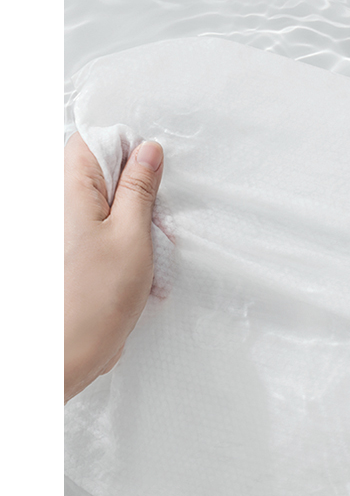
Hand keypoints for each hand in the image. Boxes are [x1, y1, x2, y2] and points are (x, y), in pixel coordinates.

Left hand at [64, 132, 163, 402]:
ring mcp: (56, 226)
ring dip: (126, 216)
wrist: (61, 355)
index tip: (150, 175)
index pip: (92, 140)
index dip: (126, 150)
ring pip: (99, 200)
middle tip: (152, 218)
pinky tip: (127, 264)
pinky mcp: (62, 249)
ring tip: (141, 248)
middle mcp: (52, 201)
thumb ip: (139, 188)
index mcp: (66, 188)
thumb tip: (148, 151)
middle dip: (130, 188)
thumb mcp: (133, 235)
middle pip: (96, 170)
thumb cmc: (94, 300)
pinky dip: (115, 237)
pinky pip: (93, 226)